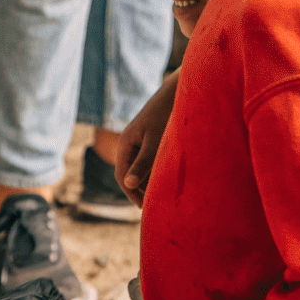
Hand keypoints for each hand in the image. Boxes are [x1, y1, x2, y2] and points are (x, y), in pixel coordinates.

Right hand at [115, 73, 178, 203]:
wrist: (177, 93)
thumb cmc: (166, 116)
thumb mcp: (156, 142)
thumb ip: (143, 163)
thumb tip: (129, 185)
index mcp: (125, 144)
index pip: (122, 176)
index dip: (132, 193)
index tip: (145, 207)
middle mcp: (129, 144)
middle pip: (130, 174)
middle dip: (140, 190)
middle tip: (155, 206)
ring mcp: (139, 142)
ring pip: (140, 168)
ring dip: (148, 181)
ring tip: (163, 195)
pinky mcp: (150, 140)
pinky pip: (149, 160)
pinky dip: (156, 171)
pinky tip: (168, 178)